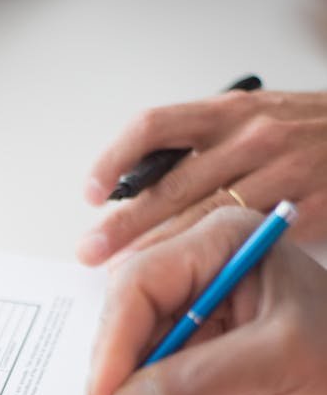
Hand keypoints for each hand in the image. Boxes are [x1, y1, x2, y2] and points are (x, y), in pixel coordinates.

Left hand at [78, 90, 326, 265]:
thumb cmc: (313, 135)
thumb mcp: (258, 120)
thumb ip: (205, 148)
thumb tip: (142, 187)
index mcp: (230, 112)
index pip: (155, 127)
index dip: (115, 160)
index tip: (90, 193)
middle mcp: (251, 137)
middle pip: (171, 183)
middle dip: (123, 223)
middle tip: (90, 251)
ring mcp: (281, 173)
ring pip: (204, 218)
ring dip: (157, 249)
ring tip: (124, 275)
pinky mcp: (308, 208)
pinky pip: (248, 240)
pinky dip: (212, 263)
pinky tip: (190, 281)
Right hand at [87, 206, 326, 394]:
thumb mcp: (279, 357)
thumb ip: (201, 378)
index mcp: (216, 246)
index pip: (138, 285)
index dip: (113, 344)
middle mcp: (198, 278)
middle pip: (127, 332)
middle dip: (130, 390)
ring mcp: (196, 323)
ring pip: (136, 371)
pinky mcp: (197, 362)